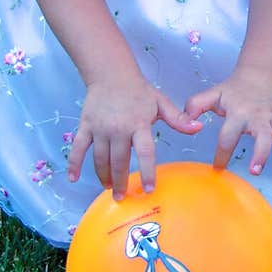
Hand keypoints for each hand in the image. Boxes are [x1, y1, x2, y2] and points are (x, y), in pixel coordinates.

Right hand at [67, 75, 202, 198]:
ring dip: (103, 176)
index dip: (147, 172)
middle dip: (120, 182)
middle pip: (119, 161)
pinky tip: (73, 178)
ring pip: (100, 158)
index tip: (149, 189)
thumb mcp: (161, 103)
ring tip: (108, 188)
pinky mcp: (86, 126)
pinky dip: (74, 163)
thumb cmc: (139, 91)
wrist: (111, 74)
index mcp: (139, 124)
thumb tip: (199, 128)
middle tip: (122, 197)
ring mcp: (100, 128)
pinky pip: (79, 148)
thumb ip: (178, 119)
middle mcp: (119, 128)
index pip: (145, 152)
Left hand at [184, 68, 271, 175]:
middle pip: (261, 134)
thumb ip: (195, 106)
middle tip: (255, 170)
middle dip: (260, 153)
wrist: (259, 75)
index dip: (222, 152)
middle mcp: (257, 116)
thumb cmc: (233, 90)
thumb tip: (186, 122)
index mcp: (238, 111)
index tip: (217, 168)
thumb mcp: (213, 94)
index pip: (229, 135)